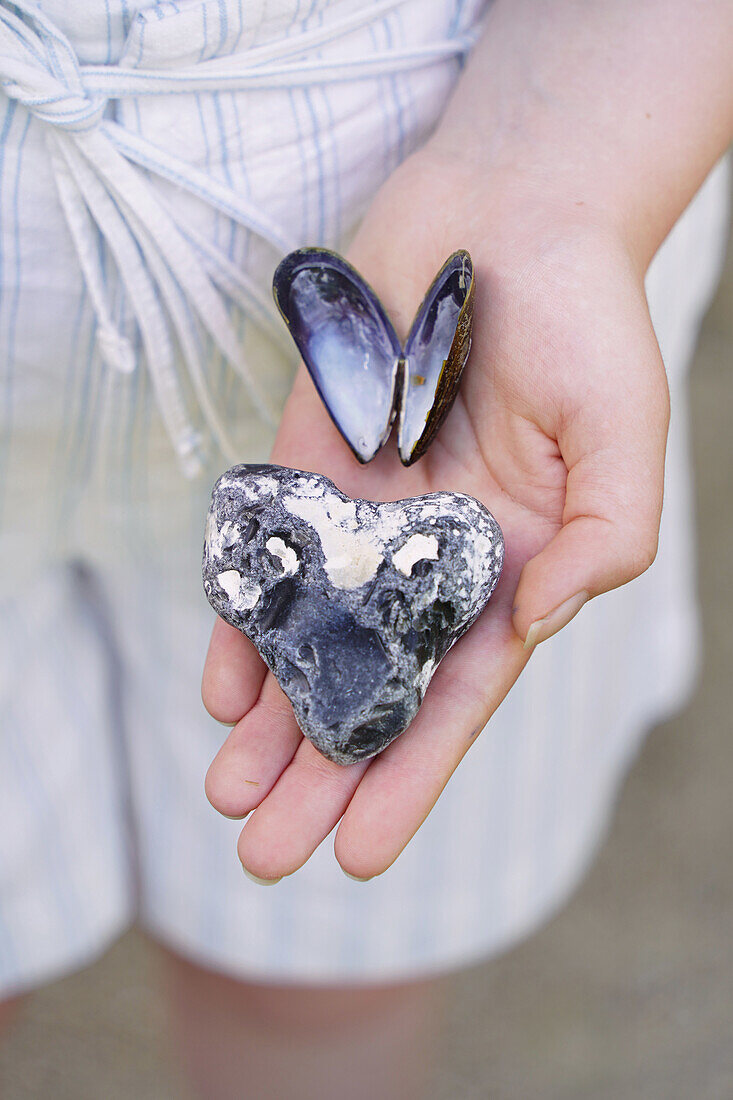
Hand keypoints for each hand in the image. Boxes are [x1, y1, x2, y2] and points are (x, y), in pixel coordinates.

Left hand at [202, 150, 668, 880]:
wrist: (508, 214)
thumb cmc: (585, 325)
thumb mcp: (624, 440)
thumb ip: (601, 542)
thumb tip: (533, 625)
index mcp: (509, 571)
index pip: (455, 697)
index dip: (411, 776)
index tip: (361, 856)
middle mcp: (429, 561)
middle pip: (370, 687)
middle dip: (323, 774)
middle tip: (267, 858)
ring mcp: (362, 520)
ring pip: (307, 640)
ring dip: (270, 721)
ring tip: (229, 800)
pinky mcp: (306, 467)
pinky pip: (265, 557)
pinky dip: (241, 620)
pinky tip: (219, 686)